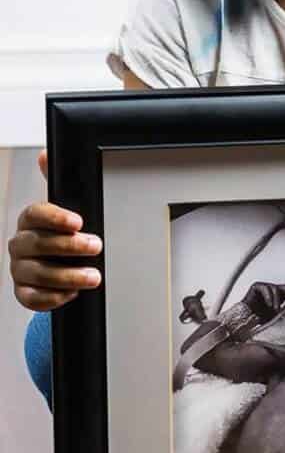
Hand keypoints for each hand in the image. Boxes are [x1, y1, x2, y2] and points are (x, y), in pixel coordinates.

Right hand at [8, 149, 102, 310]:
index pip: (35, 214)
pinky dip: (53, 297)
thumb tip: (44, 155)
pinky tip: (73, 293)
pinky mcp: (23, 291)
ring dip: (68, 276)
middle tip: (97, 246)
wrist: (54, 262)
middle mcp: (20, 243)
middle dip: (70, 247)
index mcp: (29, 220)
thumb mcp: (64, 206)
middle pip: (39, 244)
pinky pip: (32, 298)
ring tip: (94, 277)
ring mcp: (19, 269)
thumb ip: (56, 182)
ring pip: (38, 273)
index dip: (56, 217)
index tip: (79, 221)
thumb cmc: (61, 231)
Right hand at [242, 281, 284, 321]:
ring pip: (275, 288)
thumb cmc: (260, 318)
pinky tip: (269, 304)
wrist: (245, 319)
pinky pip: (265, 288)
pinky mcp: (256, 286)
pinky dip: (268, 296)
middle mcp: (271, 291)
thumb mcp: (276, 316)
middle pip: (284, 287)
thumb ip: (284, 311)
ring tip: (275, 309)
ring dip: (276, 299)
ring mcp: (264, 287)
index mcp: (277, 296)